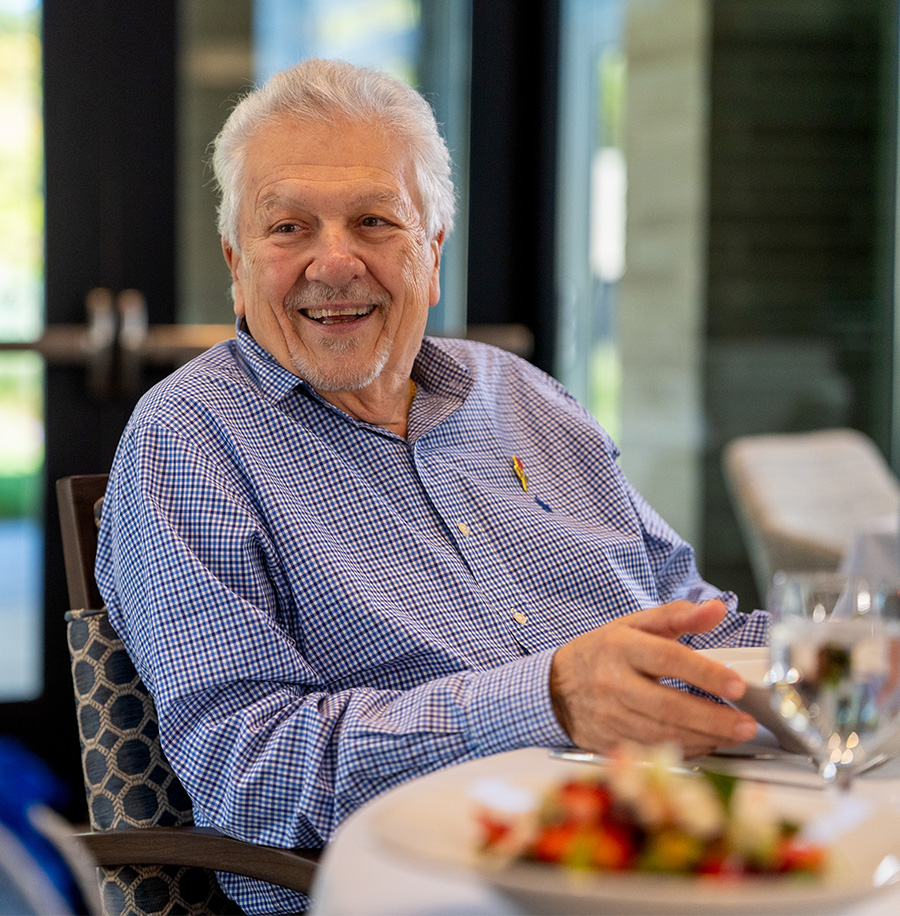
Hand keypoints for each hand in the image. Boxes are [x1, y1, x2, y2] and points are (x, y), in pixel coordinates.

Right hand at [549, 600, 758, 757]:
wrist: (555, 686)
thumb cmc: (601, 653)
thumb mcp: (634, 625)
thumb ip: (677, 616)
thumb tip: (715, 609)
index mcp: (620, 647)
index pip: (667, 659)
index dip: (704, 674)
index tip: (735, 685)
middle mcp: (612, 682)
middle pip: (668, 705)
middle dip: (712, 718)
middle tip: (746, 724)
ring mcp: (609, 715)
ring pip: (662, 733)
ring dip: (704, 738)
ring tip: (734, 735)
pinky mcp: (608, 741)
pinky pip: (652, 750)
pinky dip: (684, 751)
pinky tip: (706, 744)